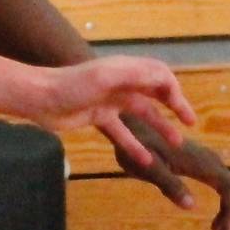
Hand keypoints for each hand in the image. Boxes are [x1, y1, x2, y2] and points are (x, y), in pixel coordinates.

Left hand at [36, 57, 198, 165]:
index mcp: (126, 70)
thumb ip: (137, 75)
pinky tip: (145, 160)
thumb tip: (166, 78)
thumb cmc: (71, 85)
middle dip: (175, 107)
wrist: (39, 98)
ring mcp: (110, 101)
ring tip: (175, 144)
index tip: (184, 113)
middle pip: (155, 94)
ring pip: (142, 115)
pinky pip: (122, 133)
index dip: (176, 91)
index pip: (160, 76)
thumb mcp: (107, 76)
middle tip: (191, 124)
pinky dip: (134, 145)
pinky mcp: (98, 117)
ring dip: (159, 128)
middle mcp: (122, 83)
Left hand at [113, 120, 229, 229]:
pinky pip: (224, 190)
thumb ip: (169, 184)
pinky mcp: (204, 167)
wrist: (135, 125)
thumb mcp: (149, 167)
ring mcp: (211, 165)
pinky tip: (212, 226)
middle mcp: (213, 163)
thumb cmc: (138, 146)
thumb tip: (190, 206)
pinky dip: (224, 211)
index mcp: (204, 164)